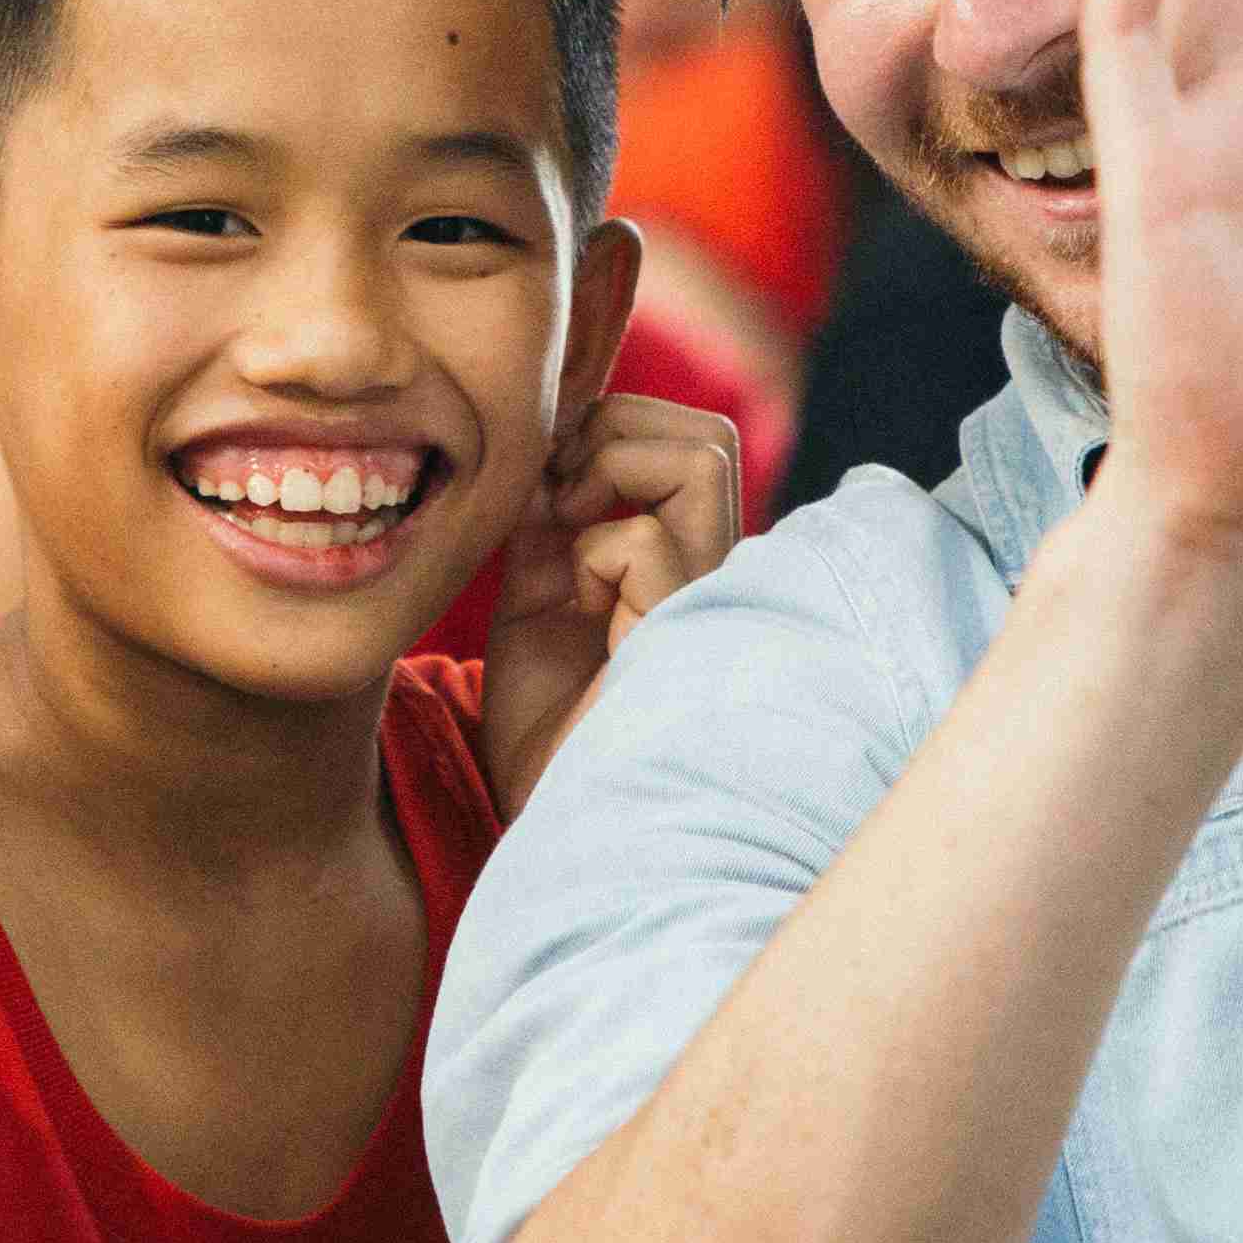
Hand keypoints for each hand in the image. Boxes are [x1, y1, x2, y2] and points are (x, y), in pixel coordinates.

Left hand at [479, 391, 743, 812]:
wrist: (548, 815)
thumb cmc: (549, 732)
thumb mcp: (534, 605)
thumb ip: (543, 532)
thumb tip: (538, 459)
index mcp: (675, 559)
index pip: (679, 443)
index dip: (603, 431)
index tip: (540, 481)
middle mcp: (708, 570)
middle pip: (705, 435)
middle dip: (616, 427)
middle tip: (556, 488)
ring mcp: (708, 595)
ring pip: (701, 458)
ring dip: (614, 464)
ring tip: (566, 523)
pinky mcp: (687, 628)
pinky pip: (643, 540)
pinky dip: (591, 552)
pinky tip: (576, 605)